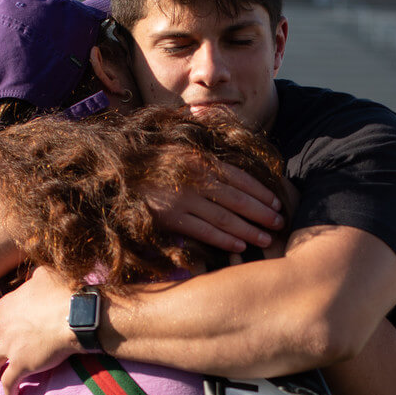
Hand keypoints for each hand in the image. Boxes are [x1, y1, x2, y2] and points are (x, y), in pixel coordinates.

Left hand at [0, 266, 81, 394]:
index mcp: (7, 306)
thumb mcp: (45, 275)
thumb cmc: (64, 293)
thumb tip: (35, 273)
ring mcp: (10, 348)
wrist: (74, 317)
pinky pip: (9, 381)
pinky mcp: (21, 365)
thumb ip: (35, 276)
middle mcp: (4, 327)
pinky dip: (8, 390)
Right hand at [142, 160, 282, 252]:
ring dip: (249, 230)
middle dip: (262, 213)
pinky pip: (203, 232)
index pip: (239, 177)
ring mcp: (183, 200)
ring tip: (267, 238)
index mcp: (200, 160)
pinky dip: (224, 240)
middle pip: (237, 200)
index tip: (277, 202)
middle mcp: (195, 180)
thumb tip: (232, 167)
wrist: (115, 171)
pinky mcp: (170, 219)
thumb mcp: (180, 149)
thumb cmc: (151, 160)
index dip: (261, 191)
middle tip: (280, 223)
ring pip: (224, 219)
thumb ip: (206, 158)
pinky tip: (240, 246)